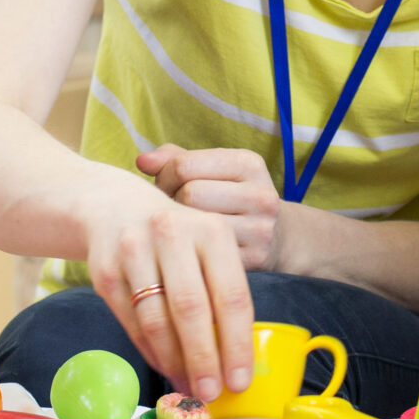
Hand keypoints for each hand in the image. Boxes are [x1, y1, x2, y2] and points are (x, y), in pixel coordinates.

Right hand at [85, 188, 255, 404]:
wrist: (117, 208)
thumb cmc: (178, 239)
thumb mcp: (208, 249)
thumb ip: (222, 293)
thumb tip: (235, 362)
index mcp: (211, 231)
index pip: (231, 295)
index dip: (236, 343)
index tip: (239, 381)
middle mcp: (172, 234)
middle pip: (191, 309)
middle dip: (203, 359)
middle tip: (211, 395)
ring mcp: (134, 250)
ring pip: (156, 320)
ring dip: (174, 361)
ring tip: (188, 387)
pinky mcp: (104, 270)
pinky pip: (131, 322)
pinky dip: (150, 351)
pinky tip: (165, 366)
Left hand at [138, 144, 282, 269]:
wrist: (276, 237)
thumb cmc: (228, 196)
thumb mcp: (211, 169)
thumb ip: (174, 159)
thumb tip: (142, 161)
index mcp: (248, 163)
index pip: (184, 165)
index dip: (164, 177)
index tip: (167, 187)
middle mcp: (260, 195)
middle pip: (190, 195)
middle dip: (173, 202)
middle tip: (174, 210)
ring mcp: (260, 229)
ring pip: (197, 226)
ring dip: (181, 229)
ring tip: (183, 227)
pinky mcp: (255, 259)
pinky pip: (206, 255)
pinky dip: (193, 251)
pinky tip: (194, 247)